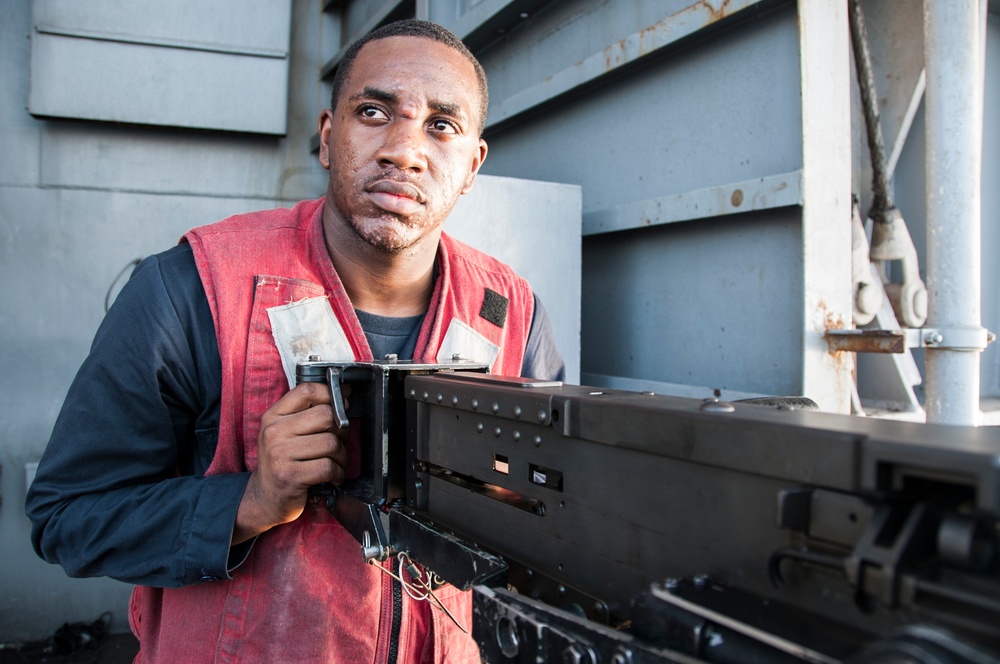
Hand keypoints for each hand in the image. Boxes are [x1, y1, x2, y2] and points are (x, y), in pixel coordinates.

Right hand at [233, 382, 349, 542]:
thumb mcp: (286, 432)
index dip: (331, 394)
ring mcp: (279, 454)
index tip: (342, 405)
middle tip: (339, 443)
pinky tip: (333, 476)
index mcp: (273, 416)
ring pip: (331, 443)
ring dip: (342, 456)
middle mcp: (273, 432)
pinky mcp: (290, 476)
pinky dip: (338, 473)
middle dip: (341, 431)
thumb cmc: (283, 462)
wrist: (265, 497)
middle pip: (326, 415)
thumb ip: (308, 413)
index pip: (307, 390)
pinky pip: (328, 467)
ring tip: (336, 462)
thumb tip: (344, 394)